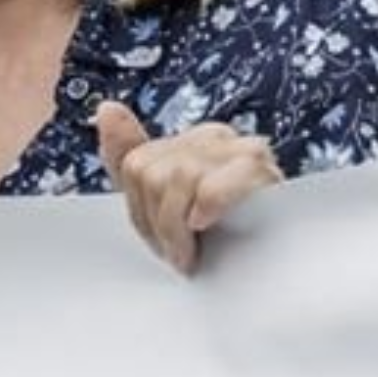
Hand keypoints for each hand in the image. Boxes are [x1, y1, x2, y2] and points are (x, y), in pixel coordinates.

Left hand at [94, 102, 281, 275]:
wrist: (271, 267)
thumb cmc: (221, 240)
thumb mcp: (163, 205)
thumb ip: (129, 155)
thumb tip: (106, 108)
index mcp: (192, 140)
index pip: (135, 165)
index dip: (142, 213)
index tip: (164, 239)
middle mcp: (216, 136)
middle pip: (149, 171)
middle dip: (159, 223)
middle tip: (182, 249)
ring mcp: (242, 148)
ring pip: (176, 178)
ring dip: (180, 230)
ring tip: (197, 251)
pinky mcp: (261, 171)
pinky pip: (210, 188)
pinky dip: (205, 213)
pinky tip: (211, 226)